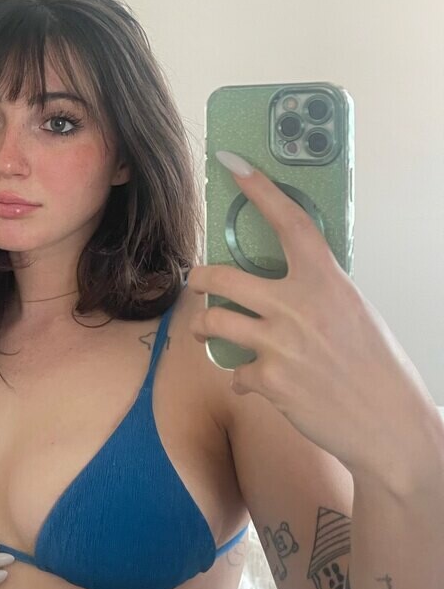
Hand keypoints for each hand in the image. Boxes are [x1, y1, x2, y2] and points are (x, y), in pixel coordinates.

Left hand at [185, 153, 440, 482]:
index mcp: (326, 280)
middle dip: (201, 280)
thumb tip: (285, 280)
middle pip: (222, 278)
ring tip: (207, 328)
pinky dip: (243, 379)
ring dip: (205, 326)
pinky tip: (258, 384)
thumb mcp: (353, 311)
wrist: (389, 425)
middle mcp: (298, 306)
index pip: (289, 221)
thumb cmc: (377, 367)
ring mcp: (279, 344)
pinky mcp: (269, 381)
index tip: (232, 163)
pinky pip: (235, 372)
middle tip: (198, 282)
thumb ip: (317, 291)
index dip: (258, 189)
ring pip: (214, 323)